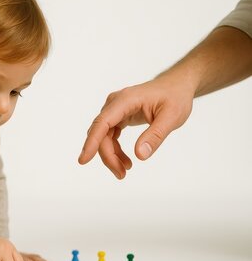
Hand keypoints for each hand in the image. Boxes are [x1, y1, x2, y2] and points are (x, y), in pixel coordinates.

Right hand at [78, 74, 194, 178]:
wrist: (177, 86)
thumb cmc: (175, 97)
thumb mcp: (172, 117)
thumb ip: (155, 136)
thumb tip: (140, 155)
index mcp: (125, 100)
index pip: (102, 123)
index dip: (92, 142)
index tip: (83, 160)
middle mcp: (115, 103)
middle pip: (101, 133)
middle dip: (107, 156)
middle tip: (121, 174)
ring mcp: (115, 110)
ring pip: (103, 136)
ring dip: (110, 155)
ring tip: (124, 170)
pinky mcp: (118, 116)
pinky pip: (109, 135)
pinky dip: (115, 150)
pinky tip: (125, 160)